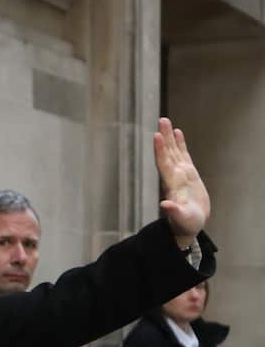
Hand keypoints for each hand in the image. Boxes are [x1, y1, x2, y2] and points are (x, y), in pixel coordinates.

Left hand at [154, 117, 209, 243]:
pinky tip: (178, 132)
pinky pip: (184, 155)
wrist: (189, 227)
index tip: (156, 136)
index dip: (160, 150)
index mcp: (172, 185)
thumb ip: (173, 212)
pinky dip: (180, 144)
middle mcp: (174, 176)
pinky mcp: (189, 174)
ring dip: (169, 137)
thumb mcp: (182, 219)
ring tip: (165, 121)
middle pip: (168, 153)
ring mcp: (181, 174)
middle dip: (164, 137)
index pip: (164, 164)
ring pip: (174, 151)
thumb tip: (164, 205)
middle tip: (162, 119)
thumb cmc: (186, 225)